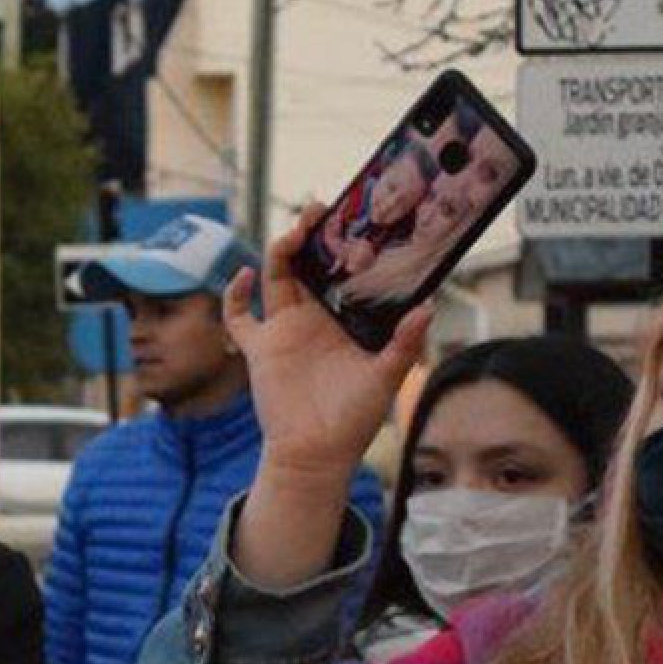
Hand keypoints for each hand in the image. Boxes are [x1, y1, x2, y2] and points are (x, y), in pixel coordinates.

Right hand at [228, 202, 433, 589]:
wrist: (316, 452)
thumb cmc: (354, 418)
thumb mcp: (388, 377)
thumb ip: (405, 342)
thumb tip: (428, 306)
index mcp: (344, 319)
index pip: (344, 270)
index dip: (345, 244)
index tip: (354, 219)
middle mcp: (313, 318)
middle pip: (308, 263)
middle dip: (311, 234)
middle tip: (319, 210)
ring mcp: (283, 331)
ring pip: (276, 278)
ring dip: (281, 251)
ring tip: (294, 234)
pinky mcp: (259, 349)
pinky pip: (238, 317)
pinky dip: (233, 296)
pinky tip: (244, 274)